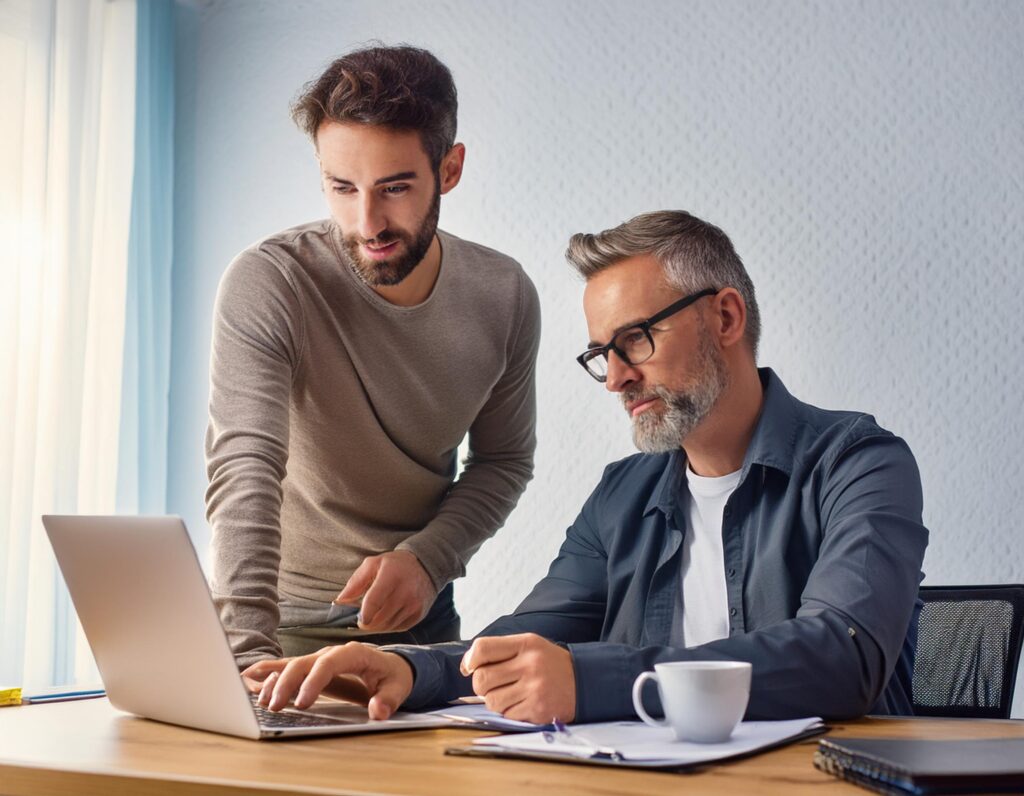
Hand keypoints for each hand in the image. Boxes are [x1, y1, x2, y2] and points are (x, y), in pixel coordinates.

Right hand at [241, 643, 413, 718]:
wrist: (390, 668)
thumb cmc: (392, 677)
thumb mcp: (398, 689)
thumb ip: (388, 700)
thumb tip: (377, 711)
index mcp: (354, 653)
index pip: (330, 663)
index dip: (314, 681)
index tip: (303, 703)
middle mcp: (332, 653)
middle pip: (304, 663)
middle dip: (287, 684)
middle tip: (274, 707)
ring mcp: (319, 659)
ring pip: (292, 665)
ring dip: (274, 681)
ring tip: (258, 698)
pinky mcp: (311, 668)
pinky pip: (288, 668)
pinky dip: (268, 672)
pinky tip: (249, 678)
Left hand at [335, 550, 436, 632]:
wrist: (425, 566)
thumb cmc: (394, 565)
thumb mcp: (372, 564)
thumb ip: (355, 583)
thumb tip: (340, 601)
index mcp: (390, 577)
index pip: (373, 602)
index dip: (362, 615)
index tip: (358, 618)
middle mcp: (405, 592)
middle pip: (379, 619)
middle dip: (367, 622)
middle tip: (363, 618)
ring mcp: (413, 605)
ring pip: (387, 626)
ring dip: (377, 625)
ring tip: (375, 615)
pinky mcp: (419, 615)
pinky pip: (398, 628)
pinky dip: (389, 626)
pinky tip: (387, 616)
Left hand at [460, 633, 576, 723]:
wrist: (584, 682)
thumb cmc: (550, 664)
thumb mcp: (529, 645)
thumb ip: (501, 651)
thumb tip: (468, 665)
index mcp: (526, 644)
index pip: (483, 648)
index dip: (470, 660)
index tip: (469, 667)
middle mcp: (530, 664)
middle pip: (482, 678)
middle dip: (480, 685)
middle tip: (492, 685)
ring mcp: (535, 689)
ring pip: (492, 701)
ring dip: (496, 701)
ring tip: (510, 694)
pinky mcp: (538, 710)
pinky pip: (507, 715)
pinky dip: (510, 712)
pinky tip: (523, 703)